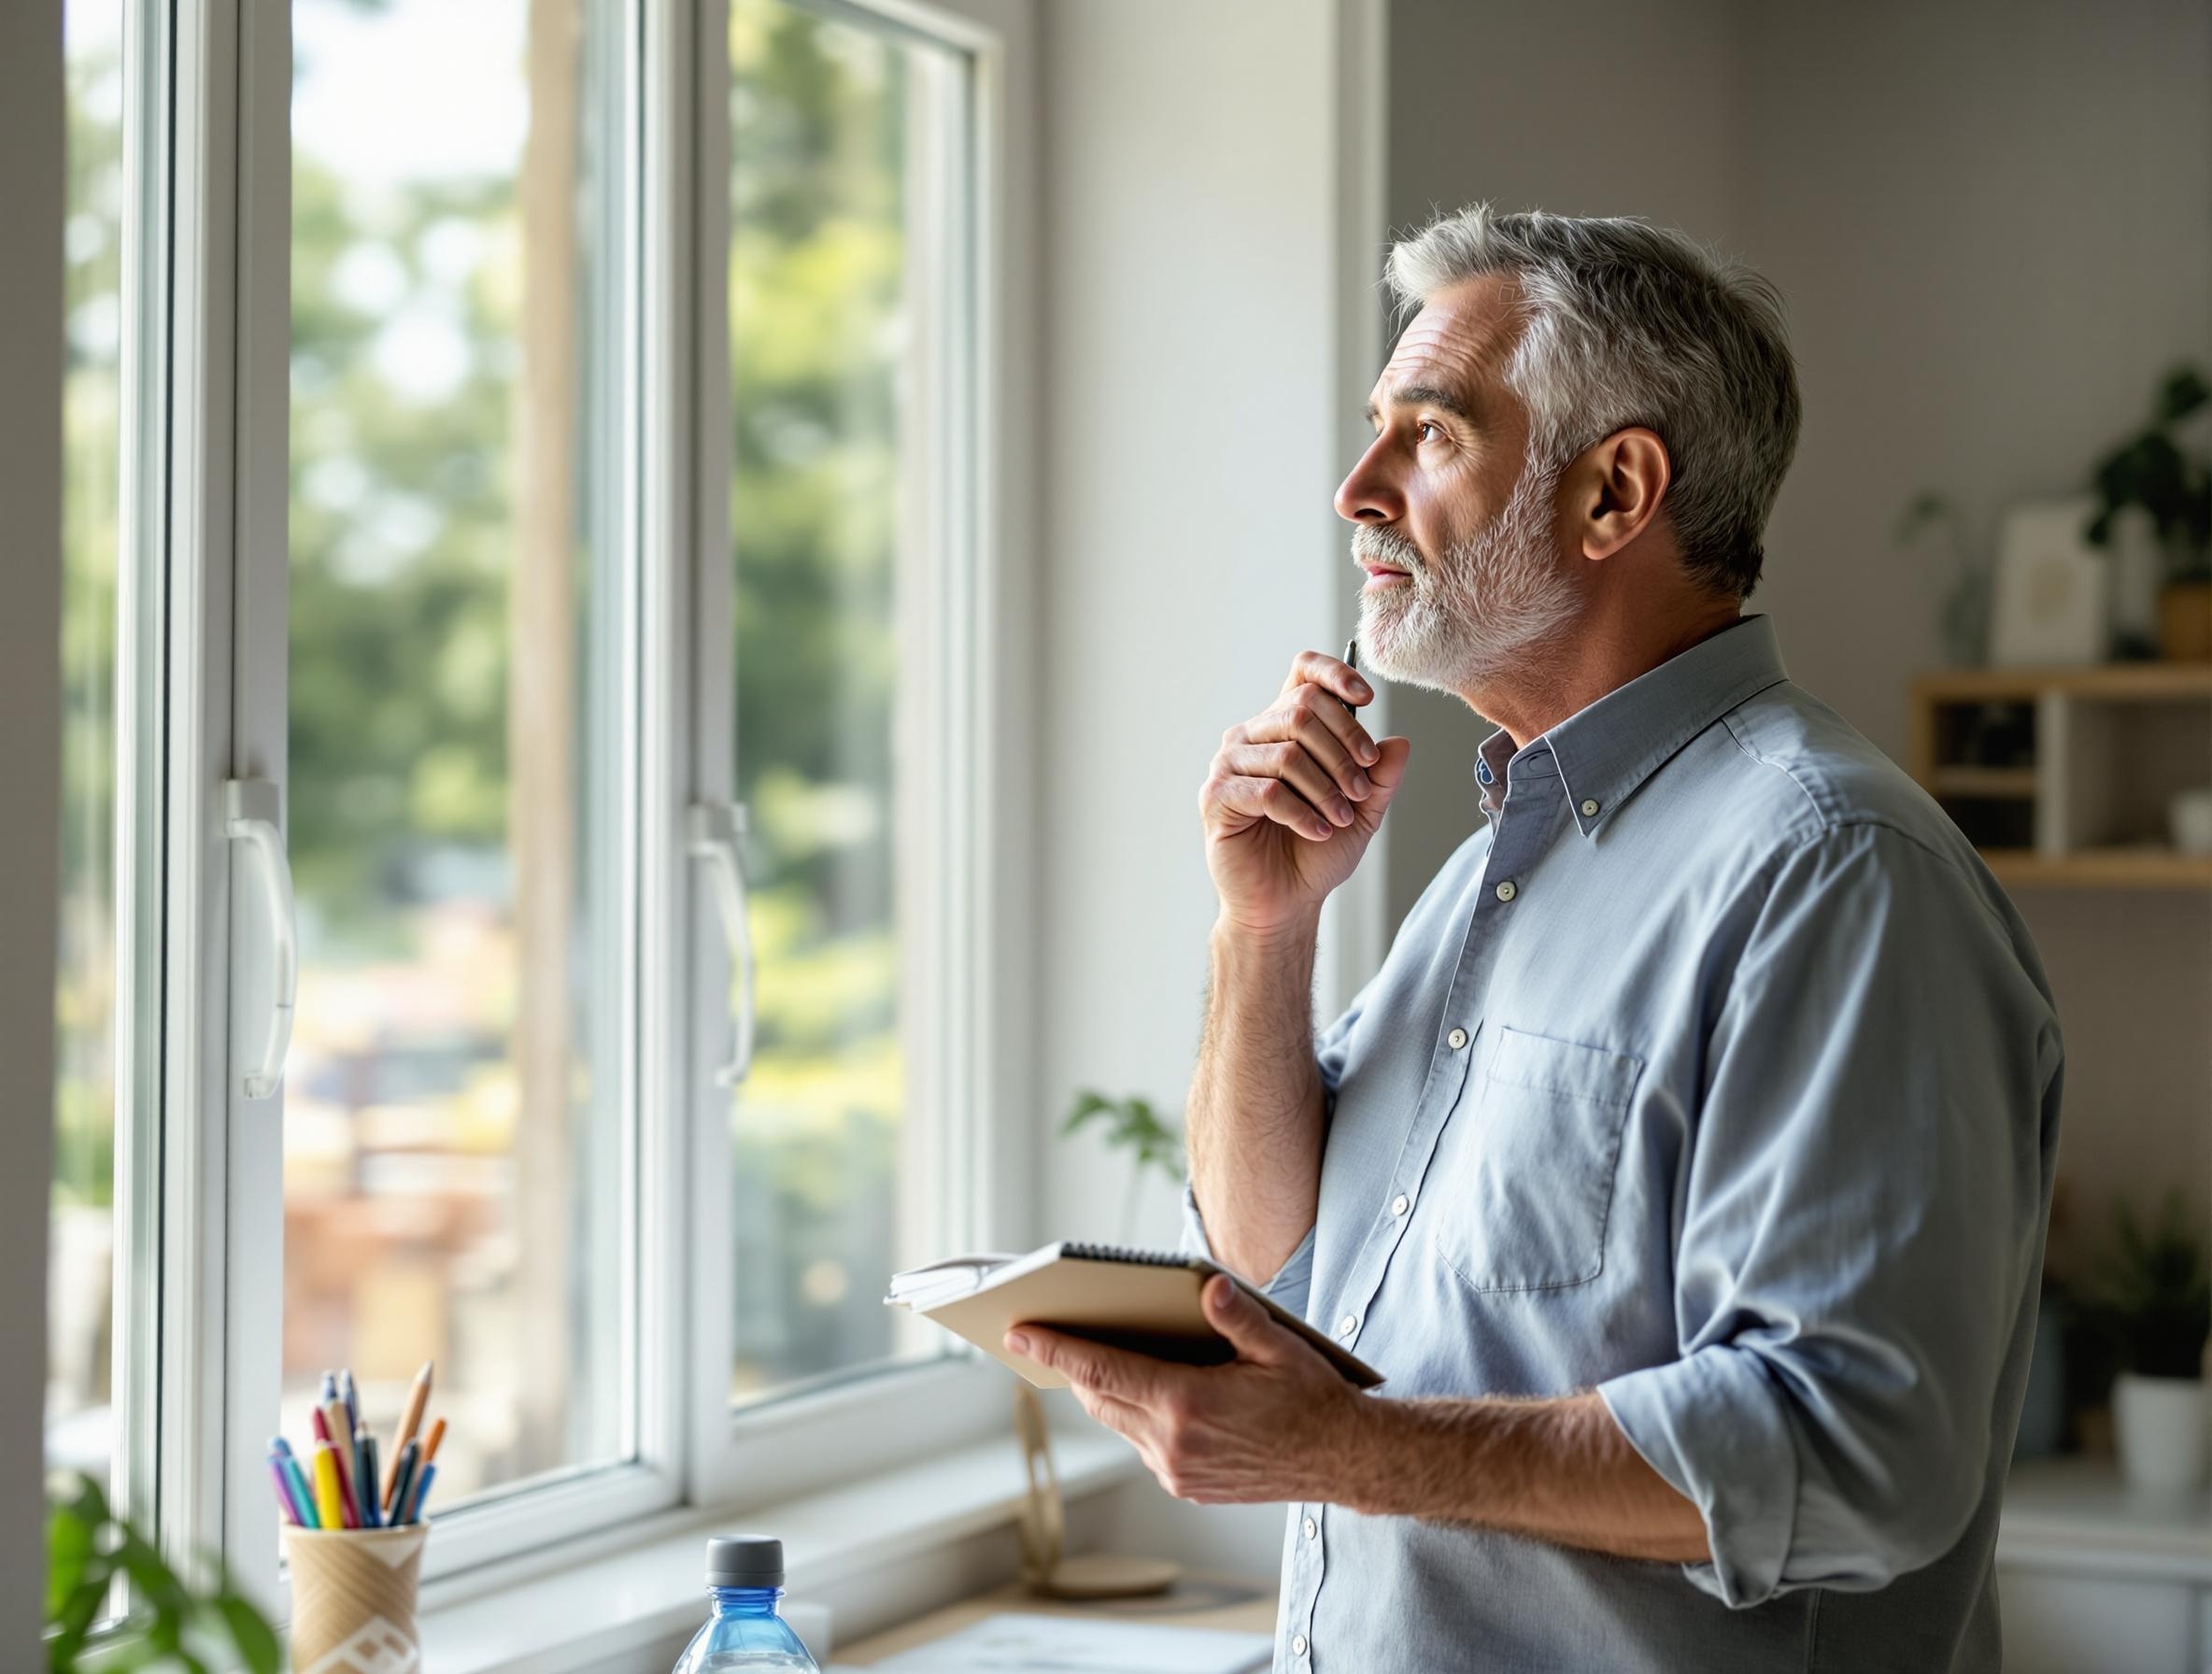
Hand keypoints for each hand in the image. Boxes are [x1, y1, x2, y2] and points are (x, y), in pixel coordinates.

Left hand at [1006, 1276, 1370, 1505]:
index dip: (1054, 1349)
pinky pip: (1142, 1444)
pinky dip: (1134, 1415)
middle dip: (1071, 1366)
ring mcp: (1178, 1470)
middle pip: (1098, 1397)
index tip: (1018, 1332)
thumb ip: (1237, 1316)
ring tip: (1093, 1355)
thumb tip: (1205, 1285)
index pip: (1101, 1370)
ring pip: (1118, 1422)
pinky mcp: (1188, 1485)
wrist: (1343, 1460)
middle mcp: (1173, 1443)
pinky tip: (1145, 1390)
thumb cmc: (1313, 1398)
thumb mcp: (1280, 1346)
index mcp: (1188, 1403)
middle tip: (1048, 1333)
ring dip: (1103, 1390)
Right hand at [1201, 651, 1411, 935]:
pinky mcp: (1217, 798)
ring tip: (1341, 818)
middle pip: (1302, 710)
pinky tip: (1318, 831)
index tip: (1367, 699)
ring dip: (1326, 789)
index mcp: (1283, 728)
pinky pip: (1267, 791)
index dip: (1335, 673)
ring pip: (1288, 753)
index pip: (1302, 673)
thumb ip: (1380, 776)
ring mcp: (1229, 765)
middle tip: (1362, 791)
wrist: (1287, 901)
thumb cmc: (1316, 852)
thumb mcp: (1362, 810)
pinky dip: (1302, 813)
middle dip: (1343, 752)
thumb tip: (1399, 742)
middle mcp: (1252, 736)